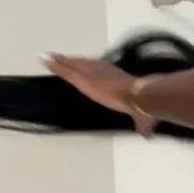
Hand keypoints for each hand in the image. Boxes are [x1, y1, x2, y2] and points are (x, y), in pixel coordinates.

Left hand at [40, 52, 155, 136]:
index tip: (82, 66)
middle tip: (57, 57)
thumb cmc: (143, 105)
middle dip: (72, 62)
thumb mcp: (144, 118)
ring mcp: (93, 75)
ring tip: (47, 57)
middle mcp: (104, 73)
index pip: (101, 72)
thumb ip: (143, 126)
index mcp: (119, 80)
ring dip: (61, 61)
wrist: (140, 96)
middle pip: (84, 65)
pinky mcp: (83, 80)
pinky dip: (55, 65)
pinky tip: (45, 60)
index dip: (91, 68)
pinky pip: (66, 71)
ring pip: (73, 65)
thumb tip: (148, 135)